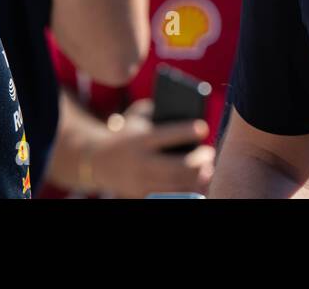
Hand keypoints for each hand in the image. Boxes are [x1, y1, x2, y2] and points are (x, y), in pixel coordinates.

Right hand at [89, 99, 213, 198]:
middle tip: (210, 154)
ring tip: (208, 171)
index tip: (203, 128)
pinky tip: (198, 185)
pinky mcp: (140, 196)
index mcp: (138, 140)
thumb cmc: (128, 133)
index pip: (164, 135)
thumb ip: (157, 111)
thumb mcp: (136, 117)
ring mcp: (139, 183)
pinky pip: (167, 197)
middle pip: (174, 167)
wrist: (98, 161)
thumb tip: (187, 110)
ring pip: (173, 186)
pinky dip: (185, 193)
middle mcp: (139, 163)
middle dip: (196, 162)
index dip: (185, 132)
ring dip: (195, 180)